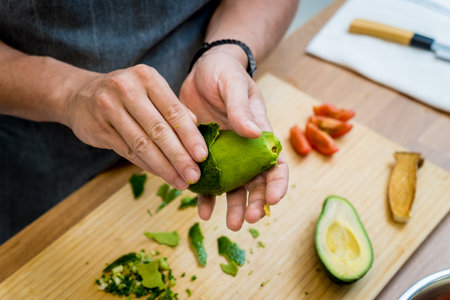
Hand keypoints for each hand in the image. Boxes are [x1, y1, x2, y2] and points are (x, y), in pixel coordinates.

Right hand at [64, 64, 207, 189]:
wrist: (80, 94)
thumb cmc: (127, 94)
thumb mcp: (151, 90)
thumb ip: (174, 108)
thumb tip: (199, 130)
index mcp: (147, 77)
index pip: (174, 111)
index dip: (190, 136)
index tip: (202, 156)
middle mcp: (127, 89)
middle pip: (159, 130)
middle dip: (179, 156)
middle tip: (194, 176)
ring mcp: (109, 108)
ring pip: (142, 144)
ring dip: (164, 167)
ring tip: (180, 181)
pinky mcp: (98, 127)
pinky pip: (128, 151)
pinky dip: (147, 165)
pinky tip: (161, 174)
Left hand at [179, 45, 288, 230]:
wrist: (203, 70)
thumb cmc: (225, 73)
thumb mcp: (234, 85)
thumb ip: (241, 109)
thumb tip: (253, 133)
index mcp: (260, 134)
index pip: (276, 163)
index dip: (278, 183)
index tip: (274, 200)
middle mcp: (245, 149)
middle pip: (256, 182)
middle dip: (254, 203)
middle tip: (245, 220)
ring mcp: (225, 154)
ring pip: (233, 187)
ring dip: (232, 206)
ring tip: (227, 224)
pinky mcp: (205, 154)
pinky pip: (207, 179)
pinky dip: (205, 195)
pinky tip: (200, 208)